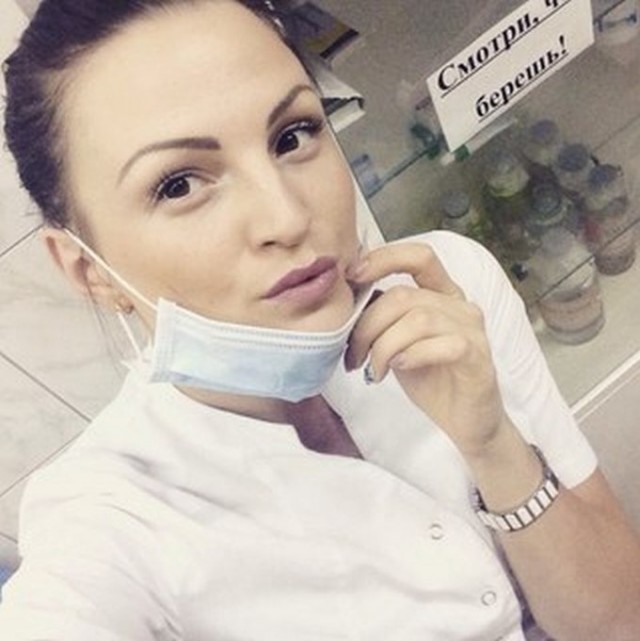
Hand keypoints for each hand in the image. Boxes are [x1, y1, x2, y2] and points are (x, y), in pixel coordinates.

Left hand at [345, 242, 507, 458]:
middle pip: (402, 296)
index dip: (383, 259)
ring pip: (417, 320)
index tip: (352, 277)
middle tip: (353, 356)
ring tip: (374, 370)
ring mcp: (471, 329)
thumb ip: (382, 315)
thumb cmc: (430, 377)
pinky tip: (400, 368)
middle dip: (366, 327)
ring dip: (383, 346)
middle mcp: (459, 304)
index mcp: (441, 293)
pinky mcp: (477, 356)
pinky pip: (442, 345)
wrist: (466, 420)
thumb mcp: (397, 340)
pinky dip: (412, 355)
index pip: (418, 256)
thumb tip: (349, 295)